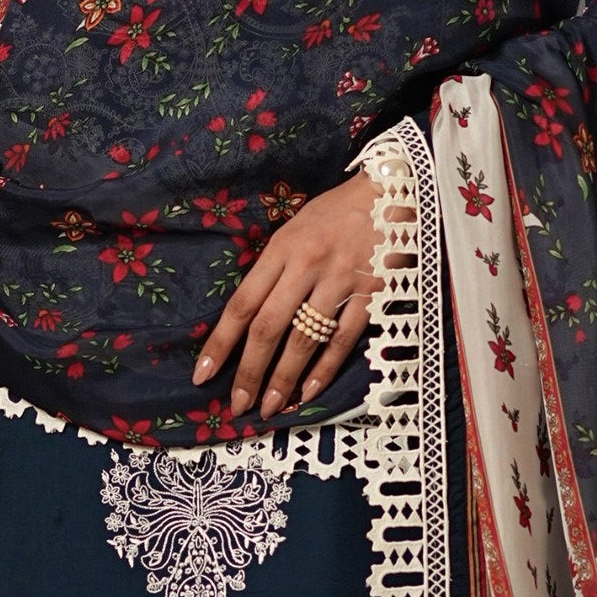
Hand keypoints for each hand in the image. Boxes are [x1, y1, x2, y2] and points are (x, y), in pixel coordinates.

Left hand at [194, 169, 378, 417]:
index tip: (202, 374)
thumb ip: (275, 267)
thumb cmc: (340, 211)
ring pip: (303, 340)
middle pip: (268, 328)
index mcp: (282, 249)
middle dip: (249, 372)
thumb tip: (250, 311)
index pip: (242, 304)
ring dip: (283, 379)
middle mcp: (306, 266)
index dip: (220, 344)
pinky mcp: (370, 294)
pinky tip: (308, 392)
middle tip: (237, 404)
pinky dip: (324, 370)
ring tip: (269, 407)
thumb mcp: (297, 227)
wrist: (394, 190)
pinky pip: (342, 341)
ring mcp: (339, 282)